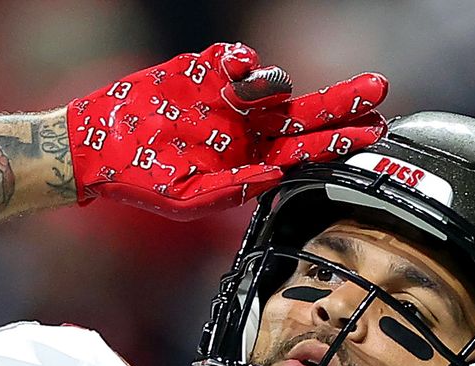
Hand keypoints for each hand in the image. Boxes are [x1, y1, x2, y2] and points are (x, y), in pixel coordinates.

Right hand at [68, 42, 387, 219]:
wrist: (97, 144)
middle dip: (343, 101)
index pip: (306, 150)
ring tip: (239, 97)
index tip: (372, 133)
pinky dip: (240, 61)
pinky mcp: (207, 69)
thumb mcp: (185, 200)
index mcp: (249, 161)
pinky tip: (226, 74)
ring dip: (267, 89)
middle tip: (376, 89)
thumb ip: (232, 190)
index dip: (339, 141)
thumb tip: (276, 172)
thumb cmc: (139, 179)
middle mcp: (247, 129)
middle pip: (309, 112)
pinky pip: (240, 57)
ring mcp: (230, 97)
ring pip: (274, 83)